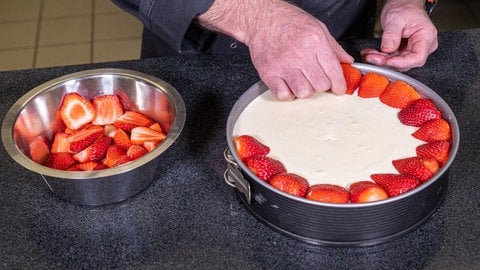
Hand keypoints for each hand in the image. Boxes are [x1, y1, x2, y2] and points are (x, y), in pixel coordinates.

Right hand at [198, 0, 352, 99]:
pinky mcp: (269, 73)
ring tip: (302, 81)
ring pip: (303, 93)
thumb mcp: (318, 28)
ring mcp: (283, 65)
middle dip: (322, 86)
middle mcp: (300, 54)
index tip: (338, 89)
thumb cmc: (289, 22)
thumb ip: (334, 47)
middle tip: (317, 79)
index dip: (339, 85)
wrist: (262, 19)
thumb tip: (346, 62)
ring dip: (305, 90)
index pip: (334, 72)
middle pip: (320, 85)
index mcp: (315, 42)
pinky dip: (288, 93)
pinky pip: (284, 95)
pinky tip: (288, 84)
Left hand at [361, 0, 437, 70]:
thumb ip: (392, 34)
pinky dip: (381, 57)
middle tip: (372, 57)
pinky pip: (392, 58)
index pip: (417, 58)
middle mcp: (422, 46)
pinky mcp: (404, 52)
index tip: (388, 61)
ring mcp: (413, 49)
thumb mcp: (396, 18)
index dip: (402, 63)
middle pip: (405, 62)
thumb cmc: (404, 8)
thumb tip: (388, 48)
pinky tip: (372, 54)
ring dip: (381, 60)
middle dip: (387, 61)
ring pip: (397, 62)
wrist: (402, 4)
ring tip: (369, 54)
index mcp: (426, 37)